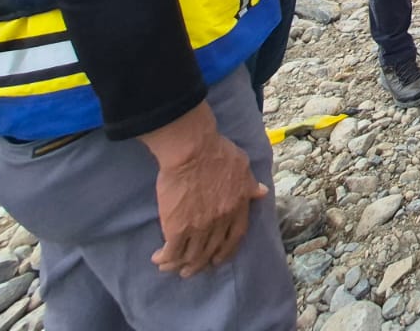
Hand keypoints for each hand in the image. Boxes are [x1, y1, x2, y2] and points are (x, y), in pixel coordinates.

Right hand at [142, 104, 266, 276]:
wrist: (193, 150)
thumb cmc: (217, 151)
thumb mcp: (243, 165)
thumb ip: (250, 183)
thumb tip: (261, 192)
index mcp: (238, 207)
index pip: (236, 237)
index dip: (226, 251)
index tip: (218, 258)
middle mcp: (221, 221)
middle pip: (211, 251)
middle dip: (200, 264)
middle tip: (190, 269)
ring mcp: (200, 227)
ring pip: (191, 255)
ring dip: (180, 264)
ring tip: (170, 267)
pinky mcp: (177, 228)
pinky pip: (173, 251)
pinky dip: (165, 258)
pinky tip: (158, 258)